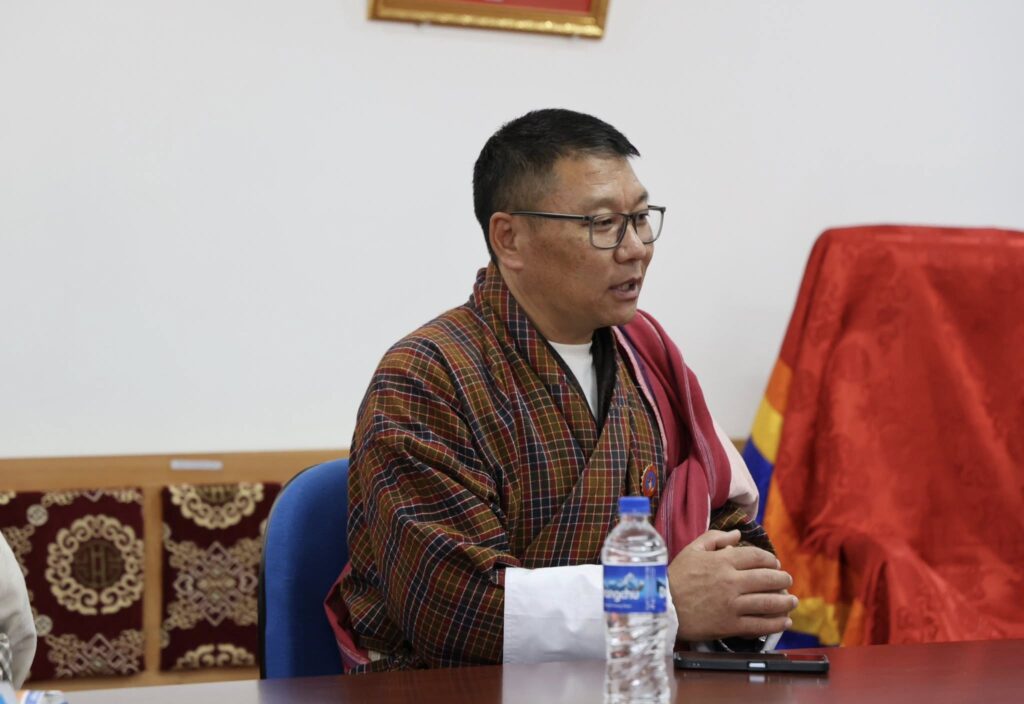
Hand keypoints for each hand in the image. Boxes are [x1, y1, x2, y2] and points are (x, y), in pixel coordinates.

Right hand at [669, 529, 796, 640]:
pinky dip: (776, 623)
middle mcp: (731, 581)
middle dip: (783, 580)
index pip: (757, 557)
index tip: (775, 564)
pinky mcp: (730, 625)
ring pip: (769, 603)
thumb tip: (737, 534)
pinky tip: (784, 622)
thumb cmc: (675, 576)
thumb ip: (715, 538)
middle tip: (787, 581)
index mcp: (723, 561)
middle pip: (768, 579)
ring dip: (785, 602)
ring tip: (792, 602)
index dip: (771, 560)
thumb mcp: (691, 550)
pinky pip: (760, 624)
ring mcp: (732, 604)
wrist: (661, 606)